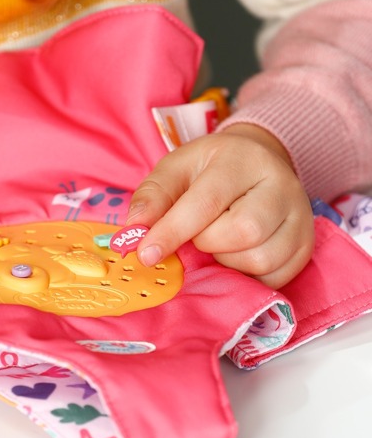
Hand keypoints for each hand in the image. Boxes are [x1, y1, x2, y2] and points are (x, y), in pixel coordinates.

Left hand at [127, 123, 314, 288]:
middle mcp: (280, 185)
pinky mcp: (305, 244)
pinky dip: (247, 276)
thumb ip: (152, 197)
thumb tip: (133, 231)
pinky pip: (276, 277)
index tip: (146, 254)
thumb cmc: (209, 169)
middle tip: (198, 234)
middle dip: (207, 243)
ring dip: (227, 261)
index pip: (207, 202)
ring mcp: (299, 216)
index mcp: (241, 160)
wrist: (256, 163)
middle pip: (243, 232)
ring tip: (218, 242)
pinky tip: (235, 256)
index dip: (173, 232)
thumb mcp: (174, 169)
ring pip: (262, 258)